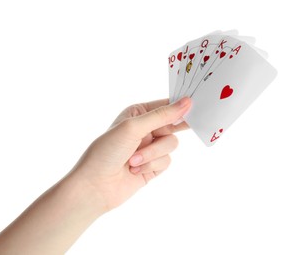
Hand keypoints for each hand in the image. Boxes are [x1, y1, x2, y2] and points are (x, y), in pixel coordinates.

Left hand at [72, 97, 191, 211]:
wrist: (95, 186)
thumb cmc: (107, 151)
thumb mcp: (133, 127)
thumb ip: (161, 115)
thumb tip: (187, 103)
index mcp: (138, 114)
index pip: (166, 105)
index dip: (180, 106)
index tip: (195, 105)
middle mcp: (146, 129)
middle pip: (174, 125)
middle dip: (167, 131)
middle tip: (183, 127)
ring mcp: (150, 148)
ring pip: (171, 144)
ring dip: (153, 153)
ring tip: (133, 160)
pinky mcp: (153, 166)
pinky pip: (167, 161)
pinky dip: (152, 165)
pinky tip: (135, 169)